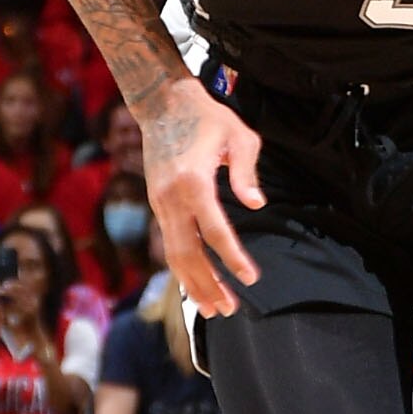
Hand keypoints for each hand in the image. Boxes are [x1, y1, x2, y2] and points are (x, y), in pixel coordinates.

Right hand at [139, 77, 264, 318]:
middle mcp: (171, 198)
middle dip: (208, 285)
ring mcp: (159, 203)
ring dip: (192, 284)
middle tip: (230, 310)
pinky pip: (169, 244)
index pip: (215, 232)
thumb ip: (246, 172)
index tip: (251, 278)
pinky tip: (195, 285)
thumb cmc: (207, 117)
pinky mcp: (156, 204)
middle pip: (188, 254)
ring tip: (212, 309)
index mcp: (193, 182)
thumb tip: (256, 205)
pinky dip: (181, 269)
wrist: (163, 103)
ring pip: (173, 254)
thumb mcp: (237, 136)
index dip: (233, 258)